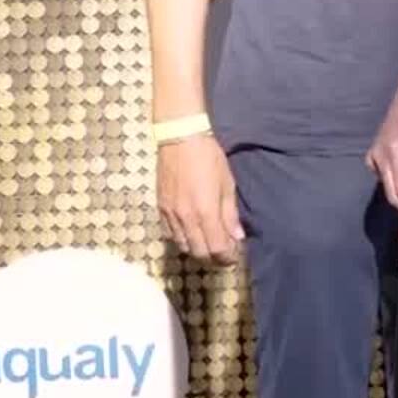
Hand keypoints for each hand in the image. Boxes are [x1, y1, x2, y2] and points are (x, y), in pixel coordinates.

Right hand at [157, 134, 243, 264]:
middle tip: (225, 254)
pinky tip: (192, 233)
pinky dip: (183, 240)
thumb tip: (237, 236)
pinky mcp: (160, 209)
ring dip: (198, 250)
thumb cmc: (209, 158)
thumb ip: (230, 214)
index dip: (227, 257)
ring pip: (183, 246)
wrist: (180, 139)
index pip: (216, 248)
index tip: (234, 256)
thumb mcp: (227, 184)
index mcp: (205, 212)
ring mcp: (170, 215)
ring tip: (210, 244)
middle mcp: (185, 218)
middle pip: (199, 252)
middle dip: (214, 258)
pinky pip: (170, 235)